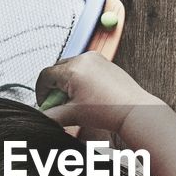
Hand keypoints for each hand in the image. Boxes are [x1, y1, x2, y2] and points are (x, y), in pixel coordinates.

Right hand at [35, 53, 159, 134]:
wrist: (134, 110)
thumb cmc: (109, 111)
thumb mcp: (73, 114)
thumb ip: (52, 116)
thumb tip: (42, 117)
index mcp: (73, 69)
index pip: (46, 76)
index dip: (42, 92)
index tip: (46, 104)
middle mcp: (84, 58)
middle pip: (57, 70)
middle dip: (54, 87)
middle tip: (59, 104)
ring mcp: (96, 58)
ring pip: (71, 68)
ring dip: (67, 82)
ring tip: (75, 101)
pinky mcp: (105, 62)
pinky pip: (85, 67)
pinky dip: (80, 79)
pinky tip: (87, 95)